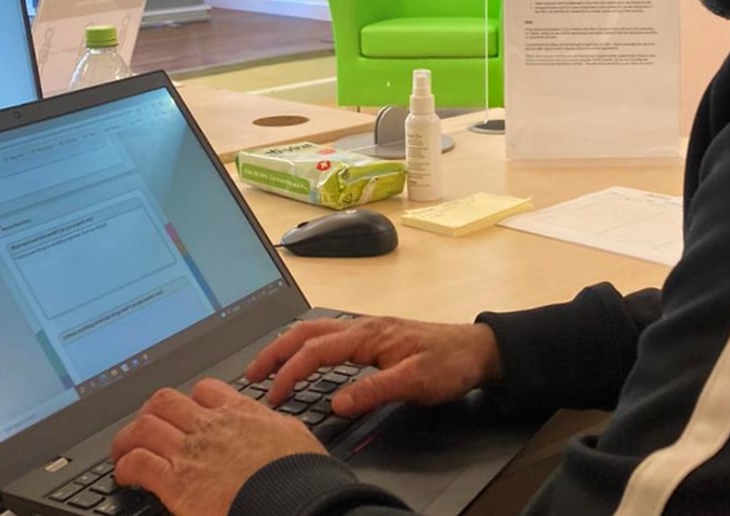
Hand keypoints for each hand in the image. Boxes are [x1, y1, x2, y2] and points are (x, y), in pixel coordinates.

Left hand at [111, 379, 325, 515]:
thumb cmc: (301, 476)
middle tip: (147, 428)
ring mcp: (192, 452)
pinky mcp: (177, 483)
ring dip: (130, 438)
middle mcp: (212, 426)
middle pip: (165, 401)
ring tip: (125, 450)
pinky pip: (138, 462)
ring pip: (145, 426)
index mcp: (241, 413)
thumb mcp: (294, 436)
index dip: (191, 399)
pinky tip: (126, 475)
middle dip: (151, 413)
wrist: (296, 502)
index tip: (186, 412)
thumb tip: (274, 424)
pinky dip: (126, 466)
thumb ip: (274, 426)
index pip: (205, 390)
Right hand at [246, 316, 501, 417]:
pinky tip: (304, 361)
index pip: (315, 350)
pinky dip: (306, 347)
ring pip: (316, 332)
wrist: (478, 350)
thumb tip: (336, 402)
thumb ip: (374, 390)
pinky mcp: (373, 338)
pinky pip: (329, 338)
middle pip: (306, 332)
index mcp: (368, 335)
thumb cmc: (451, 362)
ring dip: (287, 346)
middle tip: (250, 375)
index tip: (272, 395)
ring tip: (267, 368)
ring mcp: (367, 330)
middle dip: (274, 351)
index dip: (289, 372)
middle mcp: (363, 327)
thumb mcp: (415, 381)